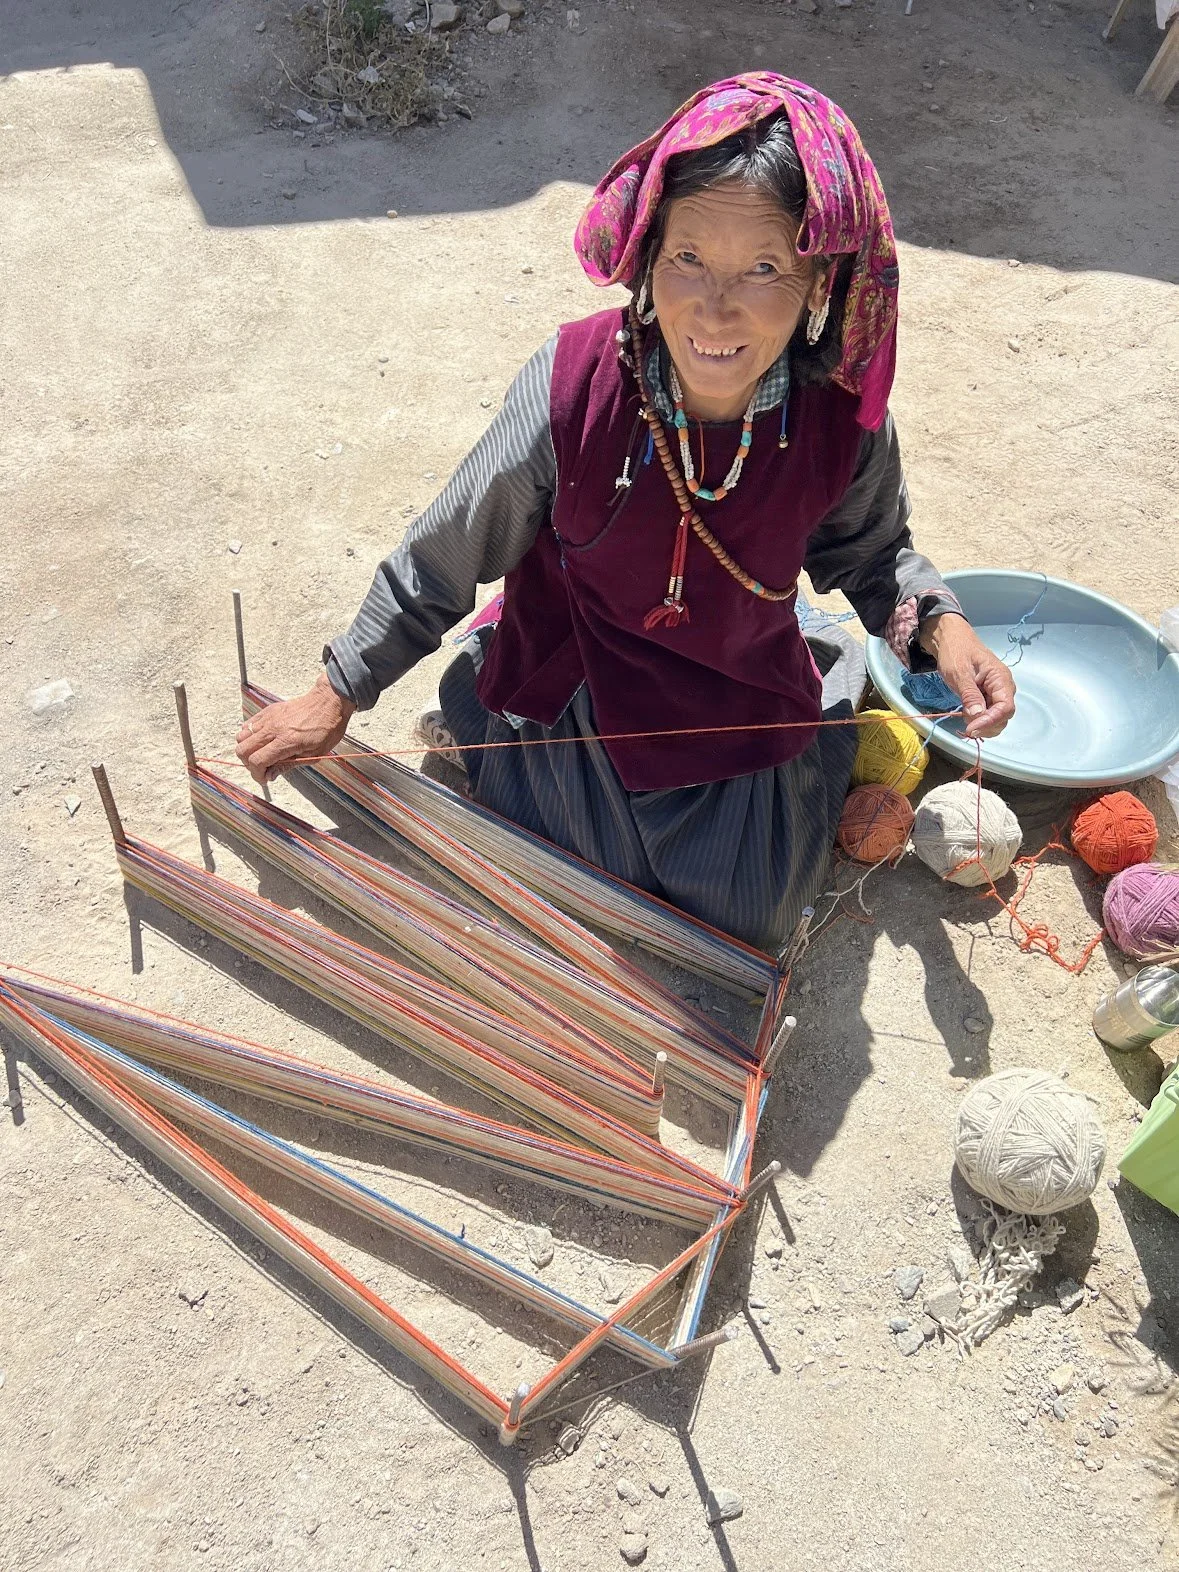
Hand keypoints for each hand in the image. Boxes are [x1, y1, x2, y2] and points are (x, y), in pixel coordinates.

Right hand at [235, 673, 355, 785]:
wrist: (328, 702)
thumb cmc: (326, 729)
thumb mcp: (313, 754)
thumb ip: (288, 765)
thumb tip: (270, 775)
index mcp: (286, 742)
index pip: (257, 761)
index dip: (256, 775)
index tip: (264, 779)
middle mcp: (273, 729)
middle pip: (243, 750)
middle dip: (249, 764)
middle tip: (262, 767)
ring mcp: (268, 719)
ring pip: (241, 737)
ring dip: (247, 749)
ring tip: (261, 753)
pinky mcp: (267, 711)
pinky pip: (247, 725)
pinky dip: (249, 735)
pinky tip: (262, 740)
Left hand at [919, 614, 1015, 739]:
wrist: (950, 639)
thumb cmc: (955, 651)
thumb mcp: (959, 673)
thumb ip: (969, 694)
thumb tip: (977, 715)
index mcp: (1000, 678)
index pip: (1005, 708)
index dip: (990, 721)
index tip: (971, 728)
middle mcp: (1003, 687)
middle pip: (1003, 716)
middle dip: (987, 726)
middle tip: (966, 728)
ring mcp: (996, 692)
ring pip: (997, 717)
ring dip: (983, 725)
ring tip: (965, 719)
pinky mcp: (987, 695)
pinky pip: (988, 713)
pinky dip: (979, 719)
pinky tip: (967, 715)